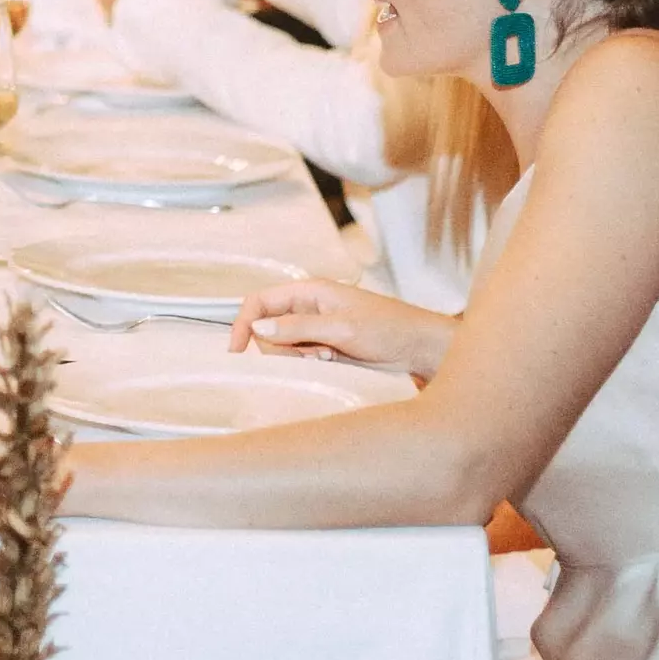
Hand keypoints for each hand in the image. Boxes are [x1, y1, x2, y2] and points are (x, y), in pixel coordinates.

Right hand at [231, 277, 456, 381]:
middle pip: (267, 330)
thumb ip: (299, 328)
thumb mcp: (342, 328)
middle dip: (279, 348)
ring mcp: (316, 332)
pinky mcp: (325, 351)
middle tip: (311, 356)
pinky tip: (332, 364)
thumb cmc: (390, 329)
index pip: (260, 301)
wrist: (421, 350)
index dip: (243, 323)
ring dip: (297, 360)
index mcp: (310, 292)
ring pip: (283, 349)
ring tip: (328, 359)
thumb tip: (259, 328)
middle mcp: (309, 309)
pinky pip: (300, 362)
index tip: (237, 351)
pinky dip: (308, 367)